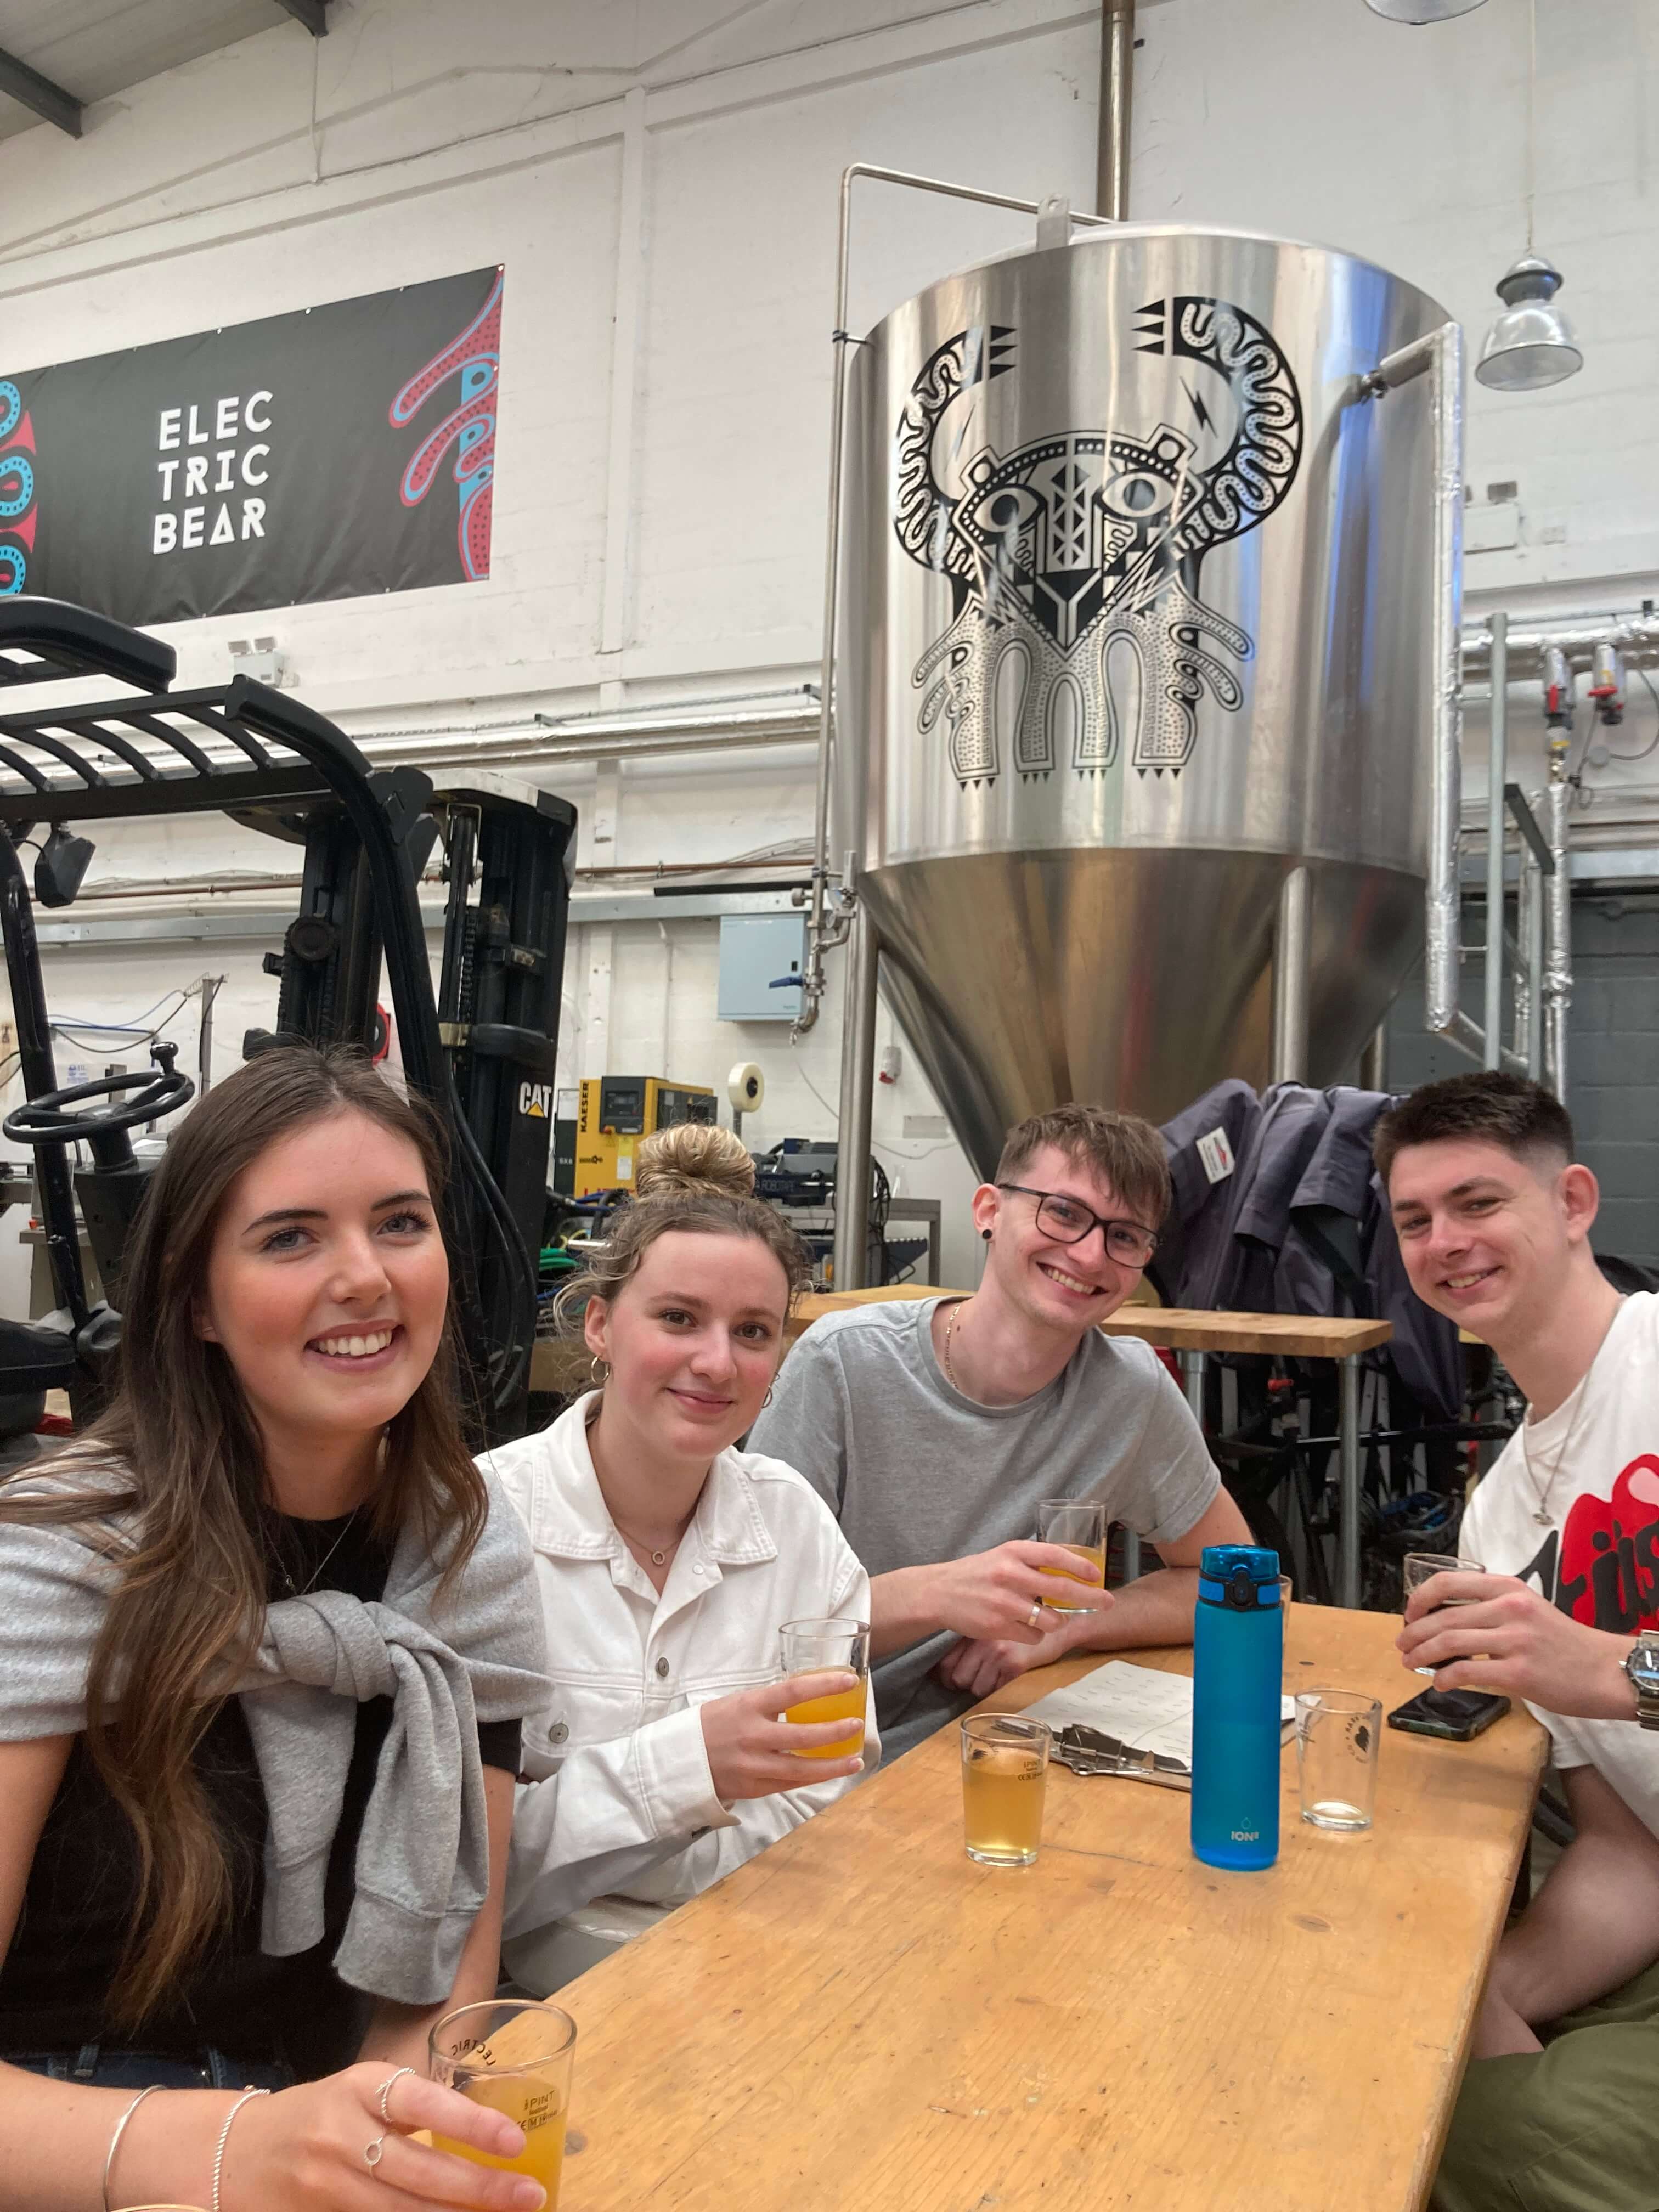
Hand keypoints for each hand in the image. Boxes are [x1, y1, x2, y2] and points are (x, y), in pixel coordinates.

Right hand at [222, 2060, 545, 2210]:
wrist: (234, 2151)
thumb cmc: (319, 2113)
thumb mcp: (360, 2090)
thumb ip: (412, 2107)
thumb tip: (485, 2129)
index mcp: (358, 2088)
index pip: (424, 2103)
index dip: (472, 2124)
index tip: (515, 2142)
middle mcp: (340, 2136)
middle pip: (419, 2171)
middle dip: (480, 2188)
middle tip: (529, 2195)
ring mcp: (324, 2187)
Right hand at [699, 1671, 865, 1800]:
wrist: (680, 1760)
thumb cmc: (713, 1724)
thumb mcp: (738, 1702)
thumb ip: (770, 1703)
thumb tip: (807, 1696)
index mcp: (749, 1706)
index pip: (793, 1691)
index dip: (824, 1685)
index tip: (848, 1681)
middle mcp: (754, 1736)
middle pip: (803, 1736)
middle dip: (835, 1732)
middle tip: (857, 1725)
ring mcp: (754, 1766)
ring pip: (802, 1770)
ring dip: (833, 1766)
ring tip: (855, 1760)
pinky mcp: (754, 1789)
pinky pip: (790, 1784)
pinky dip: (813, 1779)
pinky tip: (830, 1773)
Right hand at [933, 1541, 1110, 1642]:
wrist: (939, 1592)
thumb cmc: (977, 1573)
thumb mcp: (1003, 1556)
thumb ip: (1032, 1561)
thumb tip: (1073, 1570)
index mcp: (1013, 1551)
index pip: (1055, 1555)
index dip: (1080, 1565)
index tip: (1097, 1574)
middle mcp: (1010, 1574)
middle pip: (1062, 1588)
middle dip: (1091, 1597)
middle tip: (1107, 1602)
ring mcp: (1004, 1602)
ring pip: (1051, 1619)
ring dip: (1057, 1621)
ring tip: (1046, 1617)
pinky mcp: (998, 1626)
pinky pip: (1033, 1635)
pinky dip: (1035, 1633)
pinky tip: (1022, 1626)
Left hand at [936, 1614, 1080, 1700]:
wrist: (1056, 1625)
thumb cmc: (1021, 1627)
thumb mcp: (991, 1627)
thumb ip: (971, 1640)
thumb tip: (947, 1666)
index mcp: (973, 1630)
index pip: (945, 1662)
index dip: (945, 1676)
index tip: (951, 1680)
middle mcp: (981, 1640)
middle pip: (958, 1678)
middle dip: (965, 1685)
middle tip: (974, 1682)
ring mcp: (997, 1653)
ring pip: (976, 1688)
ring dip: (983, 1688)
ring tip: (993, 1678)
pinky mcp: (1014, 1664)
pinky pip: (996, 1690)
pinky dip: (999, 1688)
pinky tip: (1006, 1677)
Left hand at [1397, 1572, 1638, 1718]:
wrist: (1603, 1670)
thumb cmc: (1562, 1642)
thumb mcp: (1528, 1608)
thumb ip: (1491, 1608)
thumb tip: (1445, 1620)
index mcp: (1508, 1588)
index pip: (1448, 1582)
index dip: (1419, 1599)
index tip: (1408, 1615)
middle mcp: (1510, 1608)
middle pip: (1443, 1617)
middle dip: (1414, 1633)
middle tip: (1401, 1645)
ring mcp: (1515, 1640)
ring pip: (1450, 1643)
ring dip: (1422, 1655)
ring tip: (1410, 1663)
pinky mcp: (1520, 1672)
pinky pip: (1468, 1672)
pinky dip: (1445, 1678)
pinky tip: (1439, 1683)